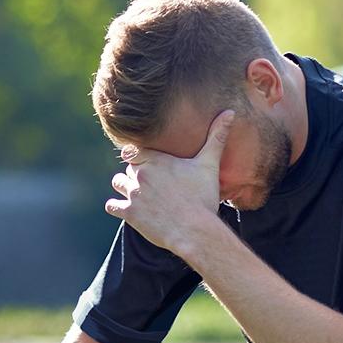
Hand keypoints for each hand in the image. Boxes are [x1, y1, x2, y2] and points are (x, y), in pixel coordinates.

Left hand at [104, 109, 232, 255]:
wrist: (195, 230)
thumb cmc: (203, 197)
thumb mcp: (209, 164)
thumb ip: (216, 137)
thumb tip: (230, 111)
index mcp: (156, 159)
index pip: (135, 150)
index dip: (140, 156)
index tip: (147, 162)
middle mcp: (140, 174)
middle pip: (129, 166)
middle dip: (137, 172)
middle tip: (151, 181)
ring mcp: (133, 194)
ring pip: (118, 182)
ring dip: (125, 186)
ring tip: (139, 193)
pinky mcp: (129, 213)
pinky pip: (111, 206)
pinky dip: (117, 206)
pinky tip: (128, 209)